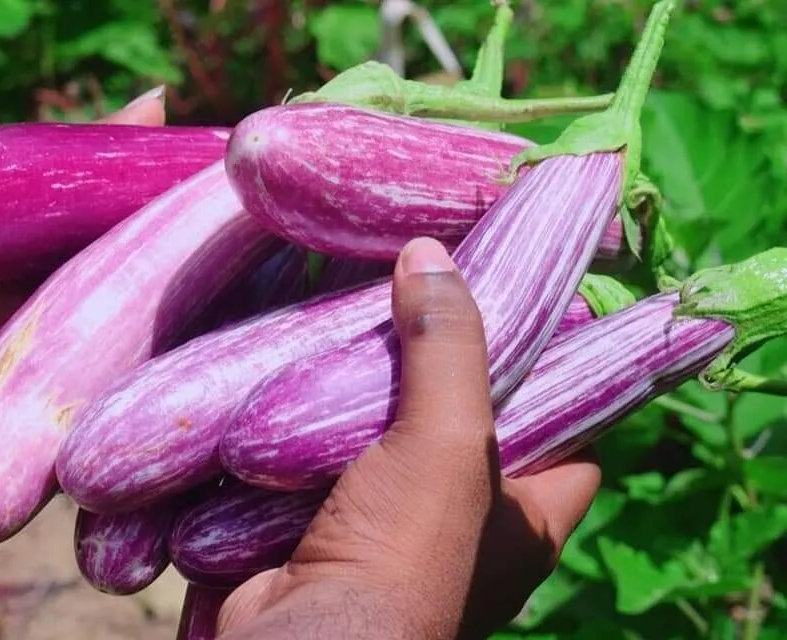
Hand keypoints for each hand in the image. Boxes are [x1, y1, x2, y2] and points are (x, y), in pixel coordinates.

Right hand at [215, 237, 600, 638]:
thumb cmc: (404, 556)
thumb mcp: (449, 444)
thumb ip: (449, 349)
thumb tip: (431, 255)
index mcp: (521, 521)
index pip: (569, 444)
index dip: (562, 385)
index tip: (531, 319)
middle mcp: (462, 528)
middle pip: (465, 428)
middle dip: (441, 371)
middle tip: (424, 298)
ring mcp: (387, 528)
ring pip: (386, 438)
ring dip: (364, 391)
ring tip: (355, 314)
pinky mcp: (322, 526)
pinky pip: (320, 458)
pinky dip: (309, 420)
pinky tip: (297, 364)